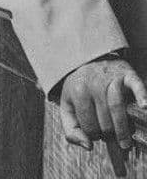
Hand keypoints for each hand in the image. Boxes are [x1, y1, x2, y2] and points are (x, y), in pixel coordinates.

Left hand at [59, 57, 146, 172]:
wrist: (90, 60)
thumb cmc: (80, 89)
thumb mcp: (67, 106)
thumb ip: (71, 128)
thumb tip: (88, 147)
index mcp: (77, 92)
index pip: (88, 124)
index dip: (93, 134)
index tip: (97, 135)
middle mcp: (93, 84)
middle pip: (104, 120)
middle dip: (109, 134)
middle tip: (113, 139)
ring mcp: (110, 78)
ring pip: (117, 108)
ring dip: (123, 129)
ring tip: (126, 143)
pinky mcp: (127, 74)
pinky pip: (136, 85)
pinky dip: (142, 96)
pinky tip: (144, 106)